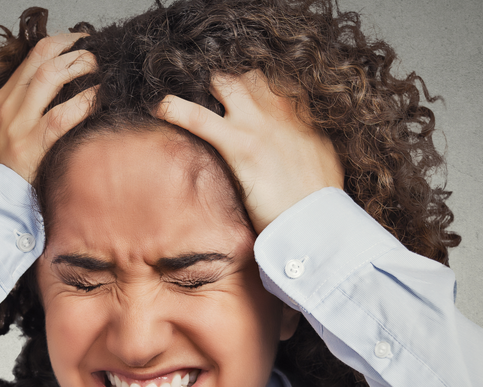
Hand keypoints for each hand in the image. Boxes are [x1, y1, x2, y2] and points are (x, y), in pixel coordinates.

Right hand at [0, 32, 98, 181]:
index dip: (61, 43)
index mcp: (3, 98)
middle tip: (96, 53)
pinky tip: (99, 98)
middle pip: (43, 59)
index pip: (33, 56)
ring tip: (99, 69)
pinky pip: (62, 116)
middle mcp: (8, 105)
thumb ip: (29, 108)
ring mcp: (18, 124)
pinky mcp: (30, 146)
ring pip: (50, 77)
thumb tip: (64, 90)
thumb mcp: (8, 129)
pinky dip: (85, 102)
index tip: (81, 42)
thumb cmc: (5, 169)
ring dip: (79, 66)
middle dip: (74, 50)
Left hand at [155, 71, 343, 233]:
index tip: (237, 88)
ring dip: (202, 85)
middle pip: (245, 71)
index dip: (249, 80)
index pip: (270, 76)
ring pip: (222, 81)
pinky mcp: (238, 144)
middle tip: (207, 91)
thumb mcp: (323, 154)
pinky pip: (197, 117)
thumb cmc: (321, 194)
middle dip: (225, 77)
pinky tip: (159, 107)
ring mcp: (256, 123)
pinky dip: (174, 109)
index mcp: (299, 109)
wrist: (317, 219)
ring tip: (182, 92)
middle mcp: (278, 107)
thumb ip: (307, 136)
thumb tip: (298, 141)